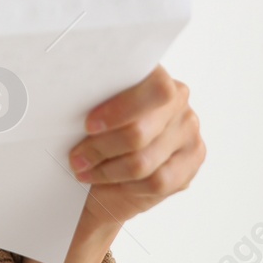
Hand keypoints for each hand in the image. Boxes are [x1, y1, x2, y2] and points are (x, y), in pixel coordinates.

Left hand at [68, 64, 203, 228]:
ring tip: (86, 171)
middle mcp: (179, 102)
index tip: (89, 125)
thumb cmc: (100, 129)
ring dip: (108, 171)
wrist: (111, 167)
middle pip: (140, 132)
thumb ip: (96, 101)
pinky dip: (128, 186)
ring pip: (144, 162)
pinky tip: (112, 183)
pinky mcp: (191, 162)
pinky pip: (157, 181)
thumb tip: (71, 104)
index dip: (120, 110)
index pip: (155, 88)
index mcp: (157, 76)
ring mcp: (189, 133)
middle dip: (101, 148)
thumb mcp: (95, 109)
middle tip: (77, 158)